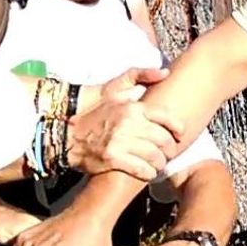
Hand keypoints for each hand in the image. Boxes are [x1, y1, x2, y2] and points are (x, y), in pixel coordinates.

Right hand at [66, 72, 183, 179]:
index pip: (166, 118)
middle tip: (168, 154)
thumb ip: (141, 76)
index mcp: (133, 107)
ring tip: (158, 164)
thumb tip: (165, 72)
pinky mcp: (113, 158)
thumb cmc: (94, 110)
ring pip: (155, 156)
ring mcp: (121, 142)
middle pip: (163, 140)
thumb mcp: (116, 88)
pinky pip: (141, 169)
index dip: (178, 129)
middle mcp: (130, 124)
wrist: (67, 132)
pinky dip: (149, 173)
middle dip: (169, 149)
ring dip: (160, 163)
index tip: (179, 136)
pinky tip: (148, 172)